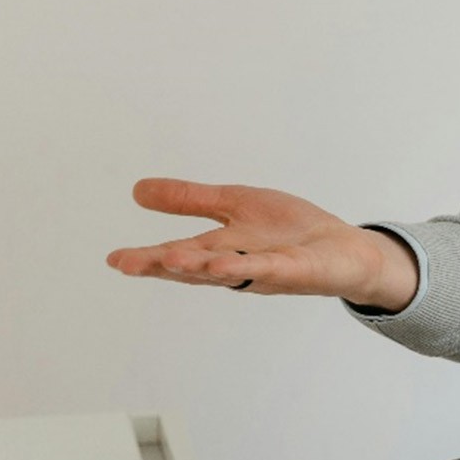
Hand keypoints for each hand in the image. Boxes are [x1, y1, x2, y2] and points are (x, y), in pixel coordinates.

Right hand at [108, 179, 419, 311]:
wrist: (345, 249)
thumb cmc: (291, 231)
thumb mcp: (236, 204)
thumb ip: (191, 200)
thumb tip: (137, 189)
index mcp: (221, 249)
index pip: (179, 255)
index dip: (148, 258)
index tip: (114, 259)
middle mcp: (239, 265)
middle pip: (196, 265)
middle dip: (162, 265)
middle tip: (125, 263)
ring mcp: (267, 270)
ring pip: (228, 270)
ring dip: (200, 266)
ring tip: (168, 260)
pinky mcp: (297, 269)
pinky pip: (272, 268)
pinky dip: (250, 267)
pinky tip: (228, 265)